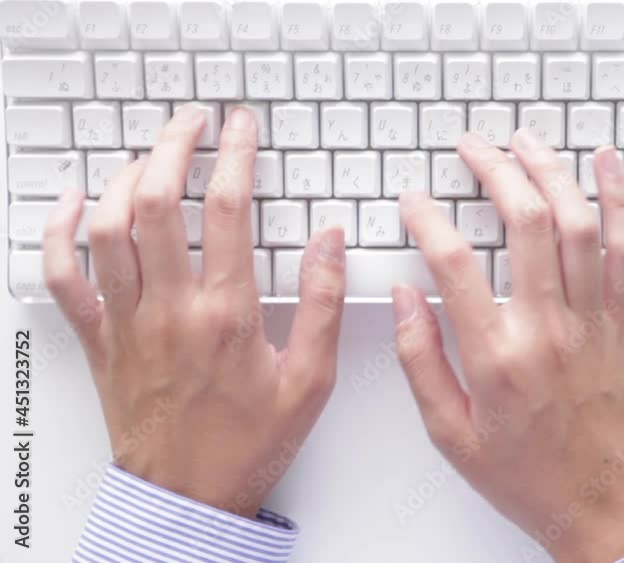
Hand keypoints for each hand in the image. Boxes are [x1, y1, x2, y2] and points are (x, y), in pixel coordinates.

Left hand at [43, 106, 346, 518]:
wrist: (188, 496)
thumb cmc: (247, 444)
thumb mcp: (310, 381)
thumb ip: (323, 304)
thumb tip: (329, 240)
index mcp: (226, 315)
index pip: (226, 210)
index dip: (235, 155)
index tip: (241, 127)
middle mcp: (169, 309)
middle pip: (155, 202)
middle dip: (173, 146)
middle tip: (190, 121)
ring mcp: (127, 323)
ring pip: (106, 228)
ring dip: (123, 177)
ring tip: (147, 154)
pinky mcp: (100, 341)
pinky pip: (63, 277)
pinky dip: (58, 233)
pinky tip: (71, 204)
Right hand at [393, 130, 623, 562]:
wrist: (606, 506)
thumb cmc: (530, 478)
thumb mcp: (451, 434)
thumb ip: (421, 361)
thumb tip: (404, 298)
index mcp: (497, 357)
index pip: (454, 263)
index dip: (428, 218)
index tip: (415, 201)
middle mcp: (548, 329)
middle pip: (524, 222)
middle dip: (494, 170)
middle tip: (472, 147)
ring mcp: (592, 322)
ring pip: (577, 224)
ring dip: (551, 171)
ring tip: (525, 141)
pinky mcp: (623, 324)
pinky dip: (620, 201)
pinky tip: (606, 167)